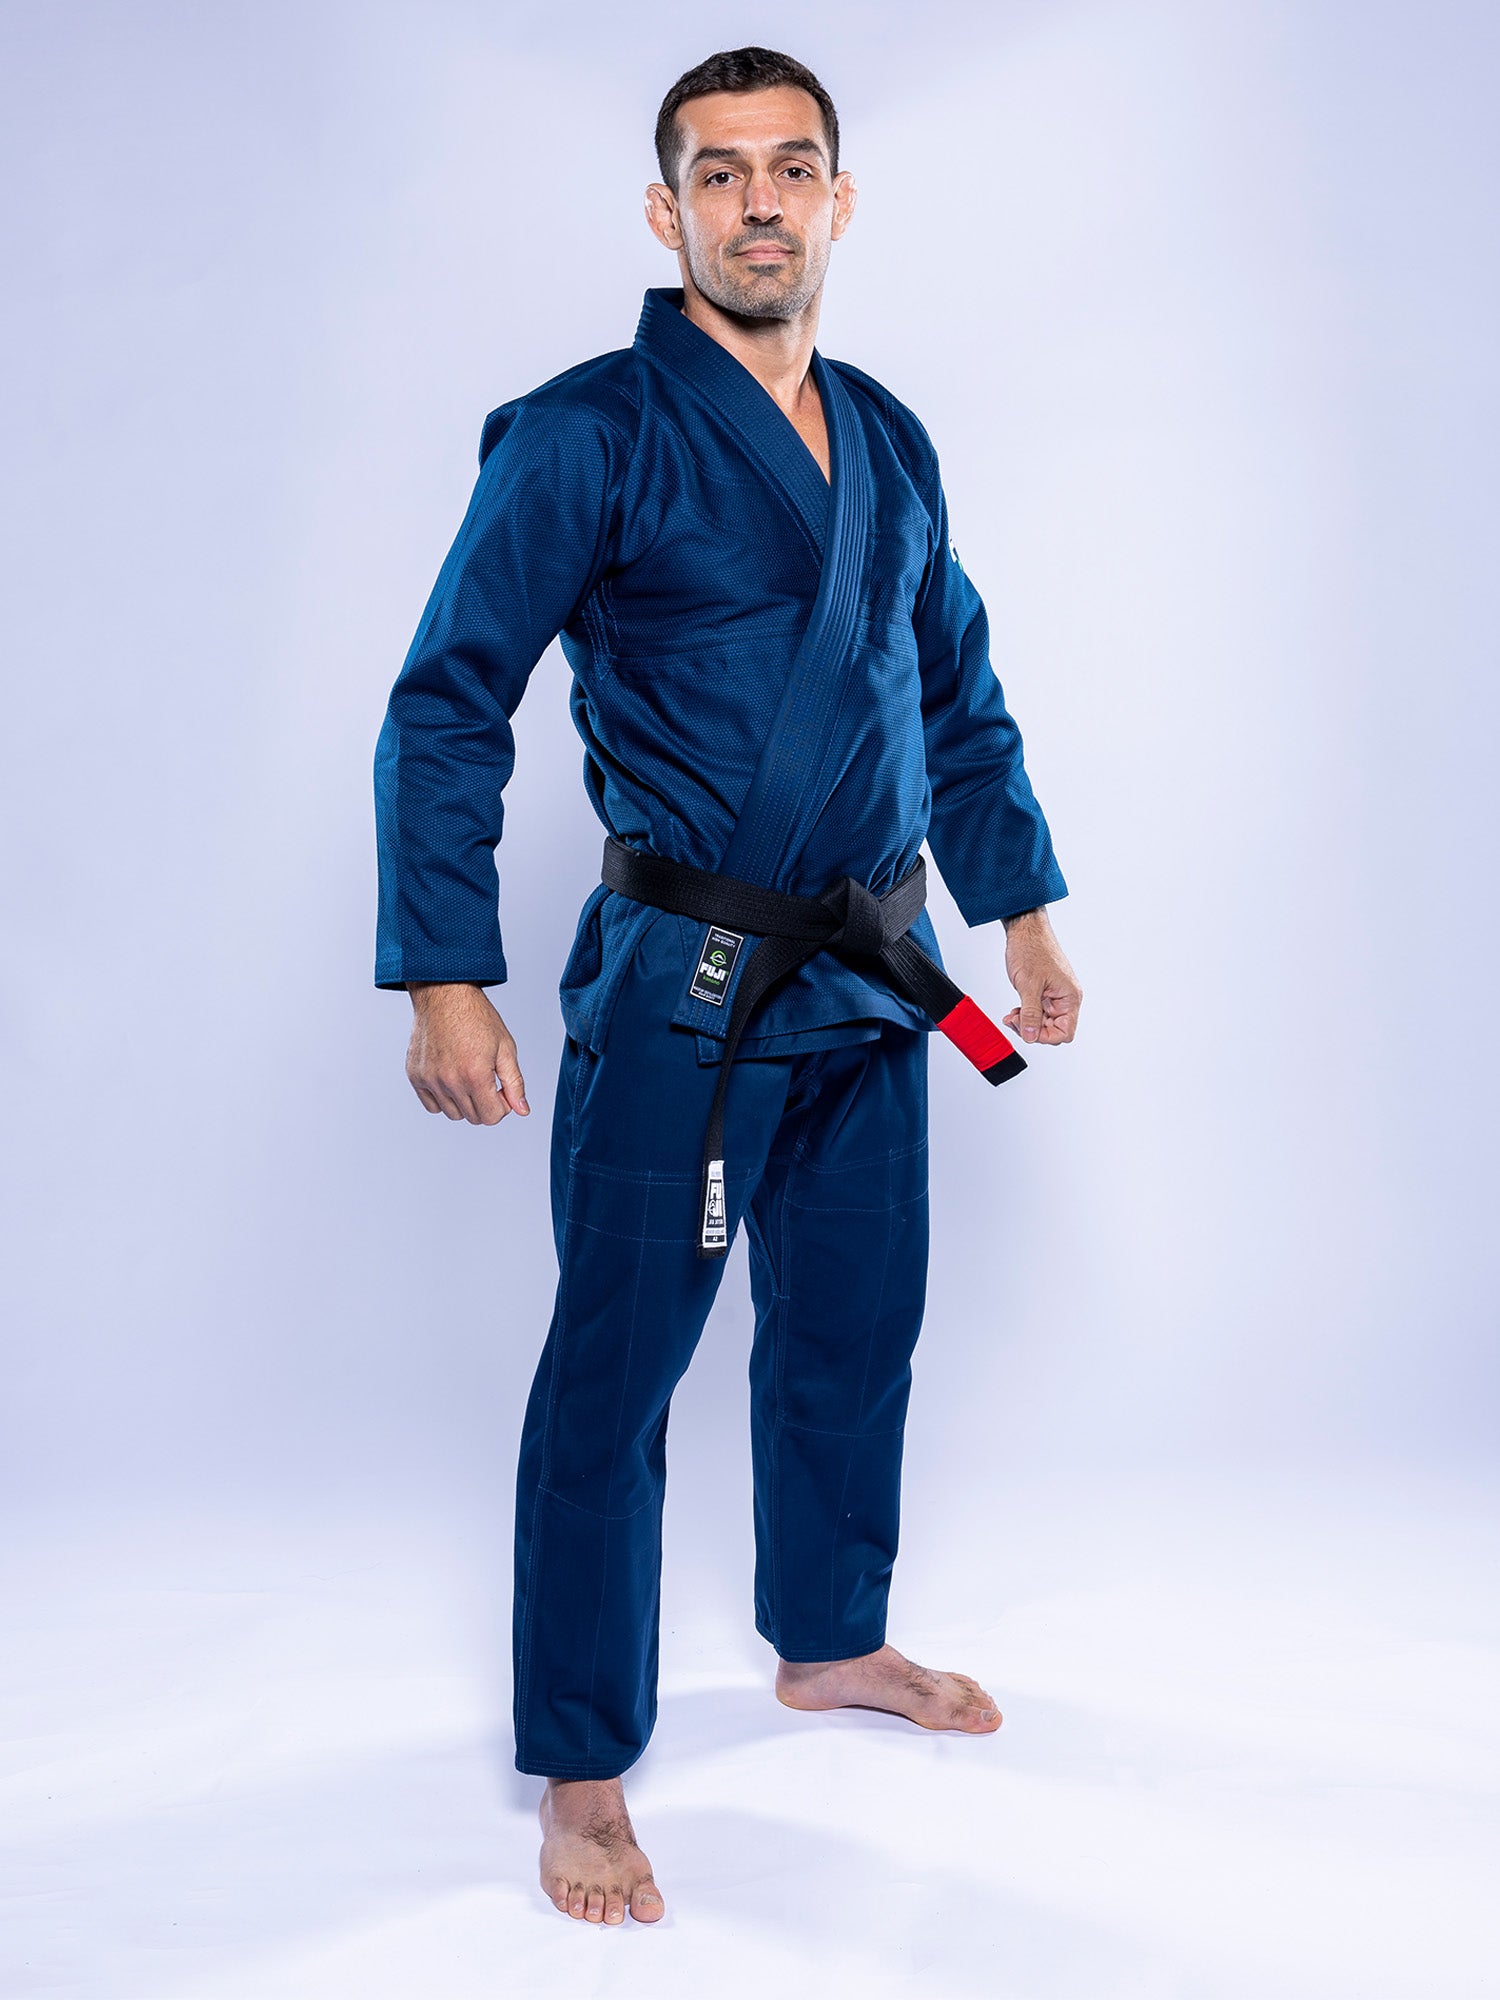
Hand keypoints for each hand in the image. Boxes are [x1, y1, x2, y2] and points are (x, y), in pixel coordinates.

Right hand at [404, 982, 529, 1123]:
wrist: (445, 994)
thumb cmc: (476, 1017)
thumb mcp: (505, 1048)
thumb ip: (514, 1083)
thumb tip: (522, 1110)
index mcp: (475, 1075)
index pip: (491, 1117)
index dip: (502, 1106)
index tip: (501, 1090)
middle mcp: (450, 1081)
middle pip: (473, 1117)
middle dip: (485, 1104)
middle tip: (487, 1081)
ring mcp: (430, 1079)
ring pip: (452, 1114)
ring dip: (465, 1103)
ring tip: (468, 1077)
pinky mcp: (416, 1076)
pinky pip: (432, 1106)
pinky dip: (443, 1099)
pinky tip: (451, 1079)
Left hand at [1000, 910, 1081, 1045]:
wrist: (1025, 930)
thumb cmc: (1031, 949)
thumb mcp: (1028, 986)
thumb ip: (1030, 1014)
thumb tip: (1031, 1036)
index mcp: (1070, 997)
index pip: (1064, 1032)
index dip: (1045, 1037)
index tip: (1027, 1031)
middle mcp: (1066, 998)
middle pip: (1054, 1030)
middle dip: (1033, 1029)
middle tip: (1014, 1021)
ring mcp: (1055, 995)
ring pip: (1044, 1022)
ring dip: (1026, 1022)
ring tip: (1011, 1015)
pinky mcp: (1044, 992)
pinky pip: (1037, 1012)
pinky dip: (1025, 1015)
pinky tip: (1014, 1011)